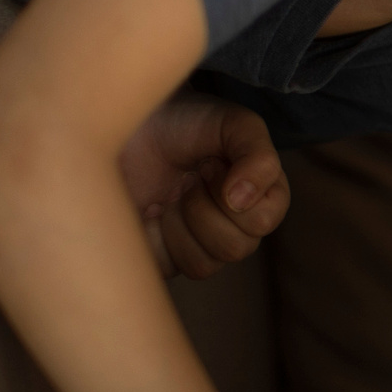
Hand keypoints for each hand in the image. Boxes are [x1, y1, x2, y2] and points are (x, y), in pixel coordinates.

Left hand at [117, 96, 290, 278]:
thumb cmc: (185, 121)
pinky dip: (152, 238)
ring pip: (202, 266)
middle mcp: (236, 226)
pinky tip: (149, 211)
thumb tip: (242, 201)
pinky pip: (166, 269)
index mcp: (261, 197)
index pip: (262, 222)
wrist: (129, 126)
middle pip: (234, 249)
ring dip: (179, 224)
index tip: (209, 163)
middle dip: (202, 207)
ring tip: (169, 194)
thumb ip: (257, 156)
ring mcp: (199, 244)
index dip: (231, 194)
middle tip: (188, 177)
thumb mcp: (233, 123)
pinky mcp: (163, 256)